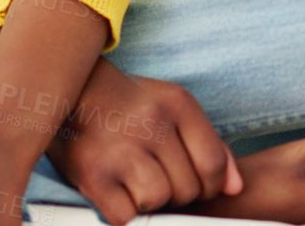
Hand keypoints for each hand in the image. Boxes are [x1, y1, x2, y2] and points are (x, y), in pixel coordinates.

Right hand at [44, 58, 242, 224]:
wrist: (70, 91)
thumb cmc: (128, 106)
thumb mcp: (172, 107)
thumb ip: (209, 144)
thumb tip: (234, 188)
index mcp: (176, 104)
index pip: (212, 165)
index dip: (207, 185)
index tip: (190, 182)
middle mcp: (150, 122)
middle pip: (187, 189)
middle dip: (176, 193)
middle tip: (153, 176)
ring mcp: (120, 148)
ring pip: (158, 201)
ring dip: (149, 201)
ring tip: (133, 179)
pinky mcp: (93, 173)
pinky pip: (127, 216)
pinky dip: (123, 211)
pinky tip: (114, 188)